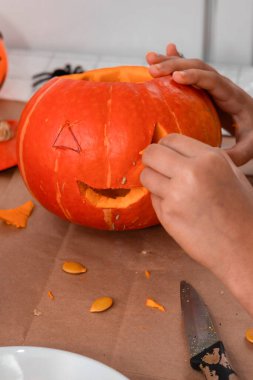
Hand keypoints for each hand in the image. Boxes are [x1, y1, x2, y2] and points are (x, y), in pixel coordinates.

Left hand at [140, 134, 252, 315]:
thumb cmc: (242, 211)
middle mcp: (191, 173)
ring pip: (146, 176)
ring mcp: (176, 195)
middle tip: (157, 168)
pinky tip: (178, 208)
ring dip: (153, 180)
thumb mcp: (230, 173)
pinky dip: (160, 200)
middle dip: (151, 159)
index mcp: (210, 158)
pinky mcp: (167, 216)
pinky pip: (153, 198)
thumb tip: (172, 150)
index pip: (171, 139)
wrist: (244, 247)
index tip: (164, 154)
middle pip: (152, 154)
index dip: (164, 146)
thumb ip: (202, 159)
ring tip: (170, 190)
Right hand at [146, 43, 252, 165]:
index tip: (176, 77)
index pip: (213, 81)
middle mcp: (222, 86)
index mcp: (233, 97)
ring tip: (149, 59)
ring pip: (191, 67)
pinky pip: (190, 73)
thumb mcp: (249, 147)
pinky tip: (164, 54)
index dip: (195, 77)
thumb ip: (233, 154)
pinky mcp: (205, 90)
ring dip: (170, 61)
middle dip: (174, 65)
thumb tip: (207, 160)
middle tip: (152, 69)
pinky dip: (175, 64)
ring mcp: (212, 86)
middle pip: (198, 68)